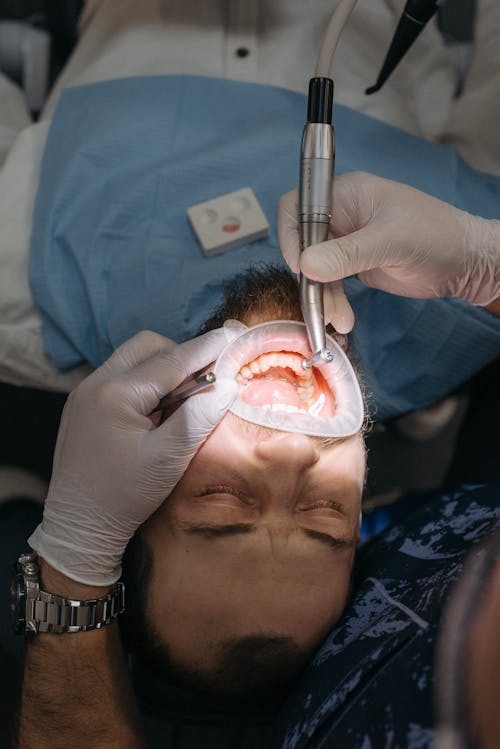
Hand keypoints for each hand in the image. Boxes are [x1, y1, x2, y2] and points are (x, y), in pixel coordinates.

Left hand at [29, 328, 237, 585]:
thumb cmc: (124, 496)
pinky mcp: (83, 406)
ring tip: (182, 401)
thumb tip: (228, 384)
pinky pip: (120, 377)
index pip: (172, 360)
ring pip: (133, 359)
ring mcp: (85, 393)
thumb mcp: (168, 459)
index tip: (234, 334)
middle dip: (181, 355)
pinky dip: (145, 384)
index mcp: (116, 393)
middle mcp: (95, 383)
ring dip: (162, 369)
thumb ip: (197, 417)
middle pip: (147, 347)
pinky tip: (158, 412)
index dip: (207, 347)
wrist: (78, 527)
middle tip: (206, 381)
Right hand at [279, 171, 499, 330]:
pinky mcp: (352, 264)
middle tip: (322, 305)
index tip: (302, 267)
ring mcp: (346, 241)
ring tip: (340, 320)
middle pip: (302, 243)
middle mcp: (341, 215)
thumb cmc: (436, 236)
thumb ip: (347, 253)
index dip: (292, 236)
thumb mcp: (391, 241)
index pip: (298, 207)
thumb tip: (305, 266)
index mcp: (346, 194)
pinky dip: (332, 302)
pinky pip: (329, 283)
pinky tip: (343, 319)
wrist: (465, 262)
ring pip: (314, 269)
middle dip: (309, 277)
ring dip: (322, 296)